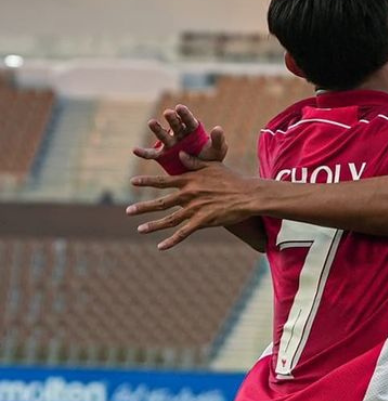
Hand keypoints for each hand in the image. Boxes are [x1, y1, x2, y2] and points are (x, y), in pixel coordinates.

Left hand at [126, 157, 257, 249]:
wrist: (247, 195)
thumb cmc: (232, 178)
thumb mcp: (213, 165)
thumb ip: (194, 162)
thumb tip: (181, 154)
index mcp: (189, 180)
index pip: (163, 181)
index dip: (147, 182)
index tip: (132, 182)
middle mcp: (188, 195)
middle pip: (161, 202)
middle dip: (143, 207)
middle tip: (128, 211)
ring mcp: (194, 209)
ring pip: (169, 219)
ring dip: (153, 225)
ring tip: (139, 229)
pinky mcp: (203, 221)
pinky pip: (184, 233)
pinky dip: (172, 240)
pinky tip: (161, 246)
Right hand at [132, 104, 228, 164]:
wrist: (204, 173)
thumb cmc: (211, 159)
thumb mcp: (217, 150)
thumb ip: (218, 140)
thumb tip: (218, 128)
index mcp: (193, 130)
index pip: (188, 120)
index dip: (184, 114)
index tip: (180, 108)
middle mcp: (179, 134)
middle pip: (175, 124)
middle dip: (172, 118)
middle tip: (168, 113)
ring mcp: (170, 143)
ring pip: (162, 135)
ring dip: (157, 129)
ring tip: (152, 122)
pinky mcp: (163, 155)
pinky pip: (151, 153)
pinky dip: (143, 152)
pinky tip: (135, 150)